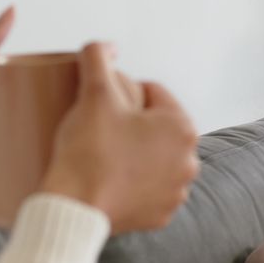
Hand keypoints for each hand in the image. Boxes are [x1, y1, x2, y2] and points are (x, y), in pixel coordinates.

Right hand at [39, 42, 199, 233]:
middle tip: (100, 129)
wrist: (74, 207)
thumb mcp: (94, 93)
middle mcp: (189, 162)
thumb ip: (98, 58)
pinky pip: (148, 189)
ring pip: (153, 158)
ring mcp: (176, 192)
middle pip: (155, 127)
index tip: (102, 105)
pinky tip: (112, 178)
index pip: (153, 93)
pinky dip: (134, 182)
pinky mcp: (159, 216)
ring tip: (104, 153)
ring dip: (136, 153)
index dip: (123, 93)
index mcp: (183, 128)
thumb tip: (106, 46)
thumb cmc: (89, 150)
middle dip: (133, 124)